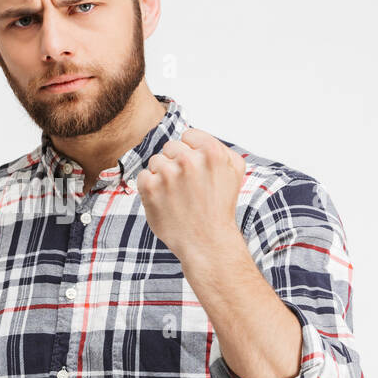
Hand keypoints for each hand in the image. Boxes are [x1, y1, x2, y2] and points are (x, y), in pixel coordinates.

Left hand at [135, 128, 246, 261]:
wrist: (206, 241)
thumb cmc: (220, 207)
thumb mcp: (234, 170)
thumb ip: (220, 147)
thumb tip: (197, 137)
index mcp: (211, 152)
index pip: (188, 135)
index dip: (191, 152)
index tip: (196, 170)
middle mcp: (189, 160)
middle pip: (170, 147)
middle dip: (176, 163)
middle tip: (187, 186)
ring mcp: (167, 174)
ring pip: (156, 161)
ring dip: (162, 176)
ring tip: (177, 195)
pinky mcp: (149, 188)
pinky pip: (143, 176)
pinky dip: (150, 188)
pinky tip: (164, 201)